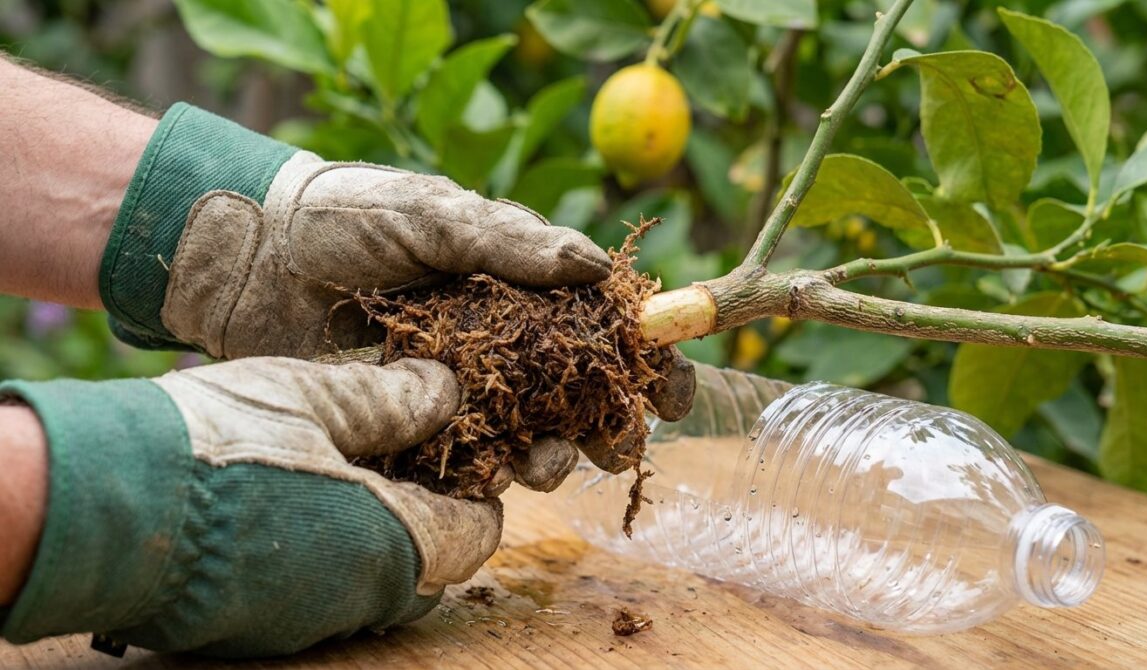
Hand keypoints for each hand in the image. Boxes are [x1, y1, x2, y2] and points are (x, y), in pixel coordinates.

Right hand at [0, 357, 497, 656]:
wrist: (98, 510)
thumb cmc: (216, 444)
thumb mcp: (314, 396)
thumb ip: (391, 399)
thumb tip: (444, 392)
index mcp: (394, 543)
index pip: (476, 533)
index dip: (478, 490)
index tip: (459, 452)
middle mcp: (360, 597)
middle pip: (429, 561)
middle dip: (428, 510)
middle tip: (401, 452)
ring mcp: (307, 621)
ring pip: (372, 579)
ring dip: (375, 530)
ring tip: (344, 466)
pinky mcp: (258, 629)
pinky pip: (319, 591)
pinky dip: (326, 551)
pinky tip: (294, 501)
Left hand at [99, 104, 695, 489]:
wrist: (248, 255)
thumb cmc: (345, 216)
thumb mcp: (433, 214)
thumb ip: (511, 241)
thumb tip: (596, 267)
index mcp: (513, 284)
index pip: (596, 324)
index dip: (642, 359)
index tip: (675, 392)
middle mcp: (494, 339)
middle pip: (571, 392)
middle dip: (606, 424)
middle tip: (620, 447)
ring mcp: (453, 384)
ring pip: (522, 432)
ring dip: (550, 455)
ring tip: (549, 464)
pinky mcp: (406, 420)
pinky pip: (458, 455)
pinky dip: (483, 473)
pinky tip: (493, 481)